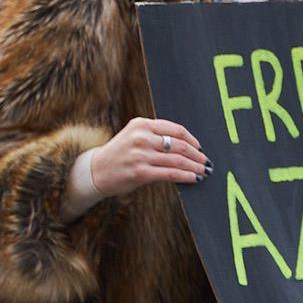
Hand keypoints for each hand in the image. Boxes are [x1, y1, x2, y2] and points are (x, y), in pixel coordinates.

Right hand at [89, 117, 210, 197]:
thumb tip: (187, 147)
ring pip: (177, 160)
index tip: (200, 148)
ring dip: (194, 167)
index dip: (192, 140)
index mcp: (141, 125)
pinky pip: (170, 174)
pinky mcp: (140, 172)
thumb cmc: (119, 154)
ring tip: (203, 171)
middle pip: (179, 145)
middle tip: (206, 162)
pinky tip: (193, 178)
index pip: (175, 129)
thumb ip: (156, 137)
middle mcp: (141, 137)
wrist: (96, 170)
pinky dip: (185, 176)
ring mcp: (140, 155)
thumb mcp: (134, 136)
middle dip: (197, 155)